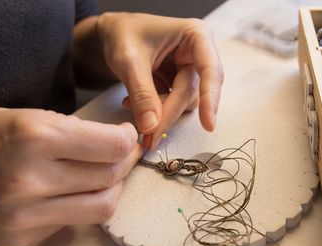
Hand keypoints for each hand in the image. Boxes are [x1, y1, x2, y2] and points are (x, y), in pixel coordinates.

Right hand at [0, 107, 139, 245]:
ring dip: (111, 189)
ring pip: (101, 208)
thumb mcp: (24, 117)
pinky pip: (72, 223)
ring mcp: (23, 215)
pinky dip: (79, 206)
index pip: (112, 146)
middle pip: (110, 177)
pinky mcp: (20, 238)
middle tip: (123, 154)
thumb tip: (120, 143)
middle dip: (124, 163)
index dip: (128, 140)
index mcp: (32, 138)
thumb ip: (73, 133)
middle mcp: (29, 179)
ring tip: (105, 175)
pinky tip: (67, 192)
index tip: (127, 136)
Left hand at [96, 13, 223, 144]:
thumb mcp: (128, 61)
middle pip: (194, 91)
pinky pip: (175, 103)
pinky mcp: (182, 81)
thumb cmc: (122, 34)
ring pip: (185, 101)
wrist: (111, 33)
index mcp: (196, 35)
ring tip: (131, 105)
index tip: (207, 124)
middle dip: (170, 112)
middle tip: (149, 136)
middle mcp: (200, 52)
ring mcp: (191, 69)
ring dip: (160, 111)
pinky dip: (155, 110)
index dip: (210, 98)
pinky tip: (134, 104)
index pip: (210, 71)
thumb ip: (142, 94)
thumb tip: (152, 127)